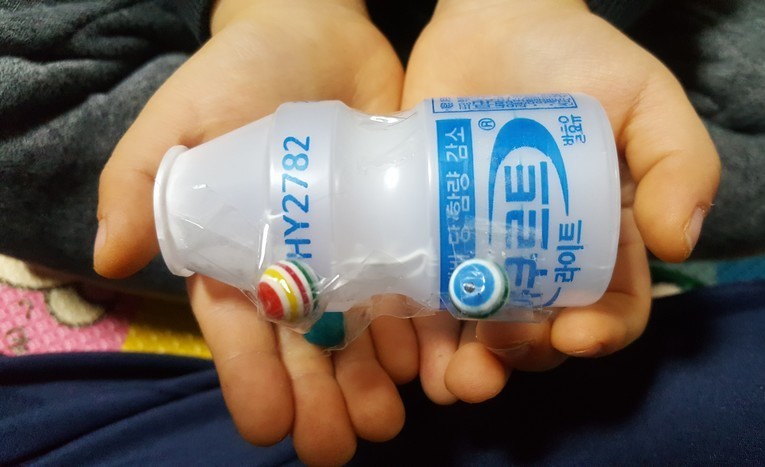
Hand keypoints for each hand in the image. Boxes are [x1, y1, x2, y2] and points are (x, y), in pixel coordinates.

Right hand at [95, 0, 413, 462]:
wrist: (317, 33)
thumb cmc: (239, 75)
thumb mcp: (177, 121)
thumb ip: (138, 184)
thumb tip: (111, 255)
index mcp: (235, 256)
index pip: (237, 334)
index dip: (249, 381)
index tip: (265, 427)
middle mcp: (294, 269)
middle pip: (304, 351)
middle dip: (318, 401)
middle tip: (336, 446)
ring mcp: (349, 255)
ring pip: (359, 336)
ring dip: (371, 383)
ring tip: (385, 422)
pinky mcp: (396, 232)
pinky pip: (407, 293)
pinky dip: (417, 332)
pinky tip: (427, 366)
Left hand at [401, 0, 720, 401]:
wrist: (492, 22)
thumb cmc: (577, 58)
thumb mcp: (647, 98)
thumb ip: (680, 161)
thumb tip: (679, 242)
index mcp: (601, 241)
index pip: (611, 308)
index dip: (600, 334)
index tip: (577, 334)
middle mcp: (540, 259)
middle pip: (538, 332)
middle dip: (522, 357)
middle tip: (497, 353)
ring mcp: (480, 252)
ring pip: (475, 331)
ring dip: (466, 367)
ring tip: (451, 378)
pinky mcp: (428, 236)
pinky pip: (422, 296)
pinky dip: (416, 334)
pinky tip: (407, 351)